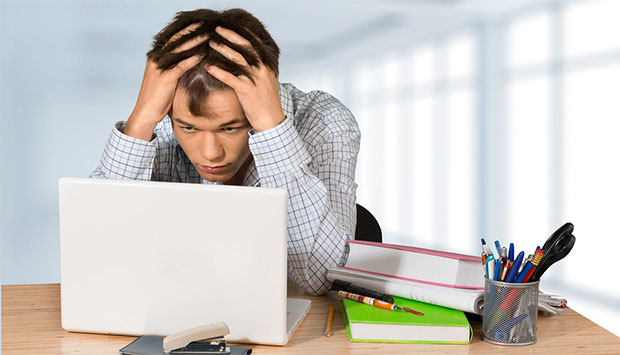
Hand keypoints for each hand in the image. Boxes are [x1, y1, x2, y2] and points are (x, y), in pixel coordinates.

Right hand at [125, 23, 206, 140]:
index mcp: (155, 57)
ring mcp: (159, 67)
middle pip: (175, 40)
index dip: (185, 30)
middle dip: (191, 32)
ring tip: (208, 36)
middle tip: (205, 25)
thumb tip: (191, 60)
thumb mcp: (167, 78)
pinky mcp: (165, 78)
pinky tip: (202, 54)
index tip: (198, 25)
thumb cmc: (158, 98)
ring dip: (194, 42)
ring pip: (179, 50)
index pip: (171, 38)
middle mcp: (156, 58)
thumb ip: (176, 67)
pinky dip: (192, 59)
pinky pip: (180, 65)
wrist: (146, 112)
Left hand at [206, 26, 284, 132]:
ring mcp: (255, 79)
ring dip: (222, 49)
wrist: (272, 119)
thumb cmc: (267, 101)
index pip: (254, 43)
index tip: (230, 26)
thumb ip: (260, 67)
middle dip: (230, 36)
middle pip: (245, 46)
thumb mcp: (267, 80)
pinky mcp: (246, 90)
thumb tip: (249, 58)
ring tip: (210, 43)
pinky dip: (218, 71)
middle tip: (217, 29)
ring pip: (237, 59)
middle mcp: (262, 68)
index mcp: (267, 64)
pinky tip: (208, 67)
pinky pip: (230, 78)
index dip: (241, 33)